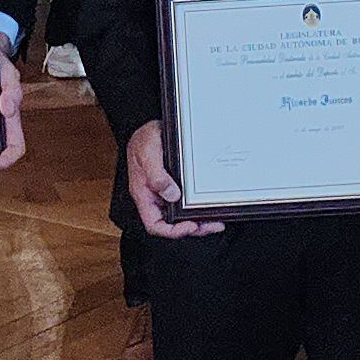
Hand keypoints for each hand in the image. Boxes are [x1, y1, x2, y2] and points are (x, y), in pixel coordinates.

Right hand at [122, 121, 223, 237]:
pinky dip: (199, 207)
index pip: (154, 224)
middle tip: (212, 225)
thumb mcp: (147, 153)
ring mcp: (166, 193)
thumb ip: (156, 175)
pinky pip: (187, 202)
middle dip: (193, 228)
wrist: (151, 128)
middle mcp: (156, 198)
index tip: (190, 226)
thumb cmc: (143, 139)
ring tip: (216, 221)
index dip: (172, 231)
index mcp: (144, 195)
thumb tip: (172, 194)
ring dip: (199, 220)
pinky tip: (210, 205)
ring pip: (182, 215)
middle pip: (172, 223)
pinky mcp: (177, 185)